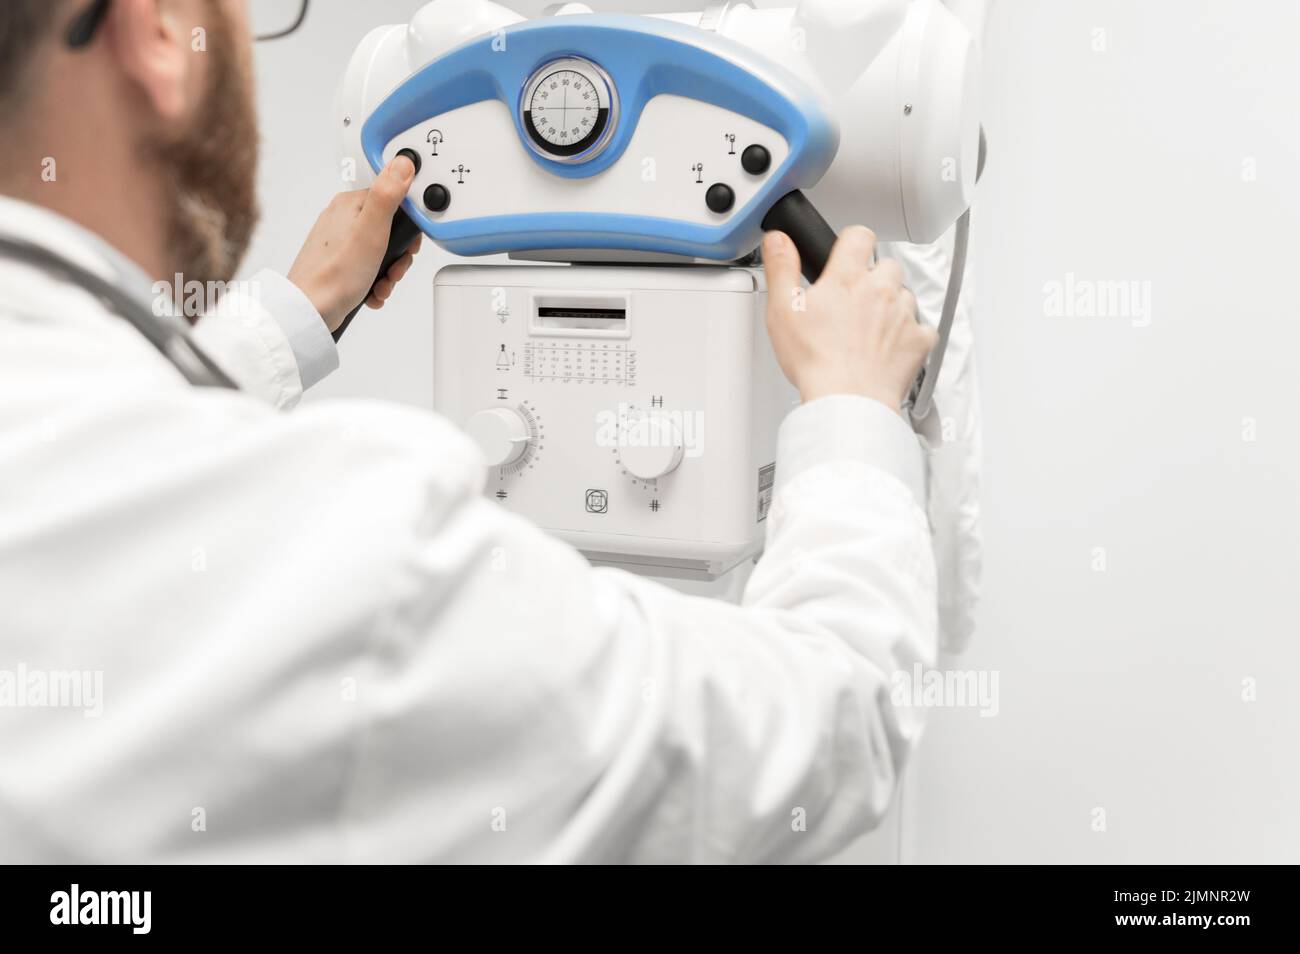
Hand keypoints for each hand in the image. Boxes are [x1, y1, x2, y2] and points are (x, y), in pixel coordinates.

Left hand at [287, 156, 422, 332]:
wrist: (310, 310)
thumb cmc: (335, 275)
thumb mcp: (371, 230)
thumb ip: (388, 194)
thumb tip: (402, 162)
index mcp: (350, 205)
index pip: (394, 201)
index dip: (408, 227)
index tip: (408, 245)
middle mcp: (343, 220)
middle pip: (390, 229)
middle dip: (399, 255)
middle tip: (393, 267)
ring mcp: (341, 243)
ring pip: (381, 252)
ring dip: (389, 272)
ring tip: (381, 283)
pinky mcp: (339, 264)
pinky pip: (369, 268)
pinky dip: (375, 282)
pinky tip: (371, 291)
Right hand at [762, 227, 936, 411]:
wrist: (848, 400)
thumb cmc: (816, 361)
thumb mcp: (782, 310)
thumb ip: (781, 268)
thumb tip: (779, 240)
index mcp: (847, 278)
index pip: (858, 235)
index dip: (851, 242)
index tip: (845, 254)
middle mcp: (881, 289)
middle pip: (886, 265)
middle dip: (873, 278)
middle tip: (853, 302)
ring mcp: (904, 314)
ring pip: (904, 294)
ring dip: (891, 305)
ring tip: (869, 329)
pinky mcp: (919, 340)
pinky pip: (922, 327)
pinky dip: (909, 334)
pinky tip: (889, 347)